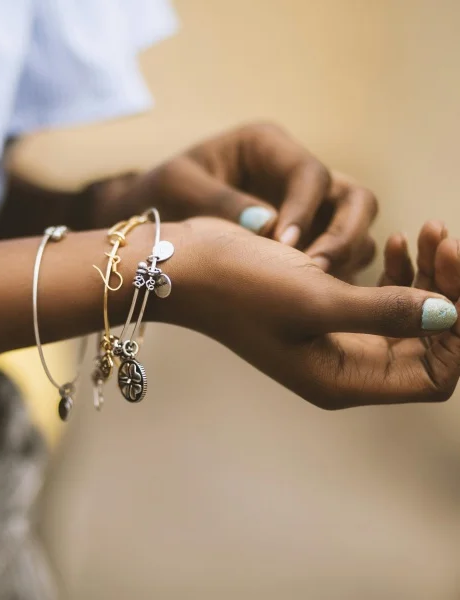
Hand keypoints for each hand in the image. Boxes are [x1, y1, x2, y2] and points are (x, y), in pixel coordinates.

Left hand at [94, 123, 377, 277]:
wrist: (151, 220)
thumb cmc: (159, 194)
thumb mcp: (178, 187)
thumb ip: (221, 202)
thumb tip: (271, 227)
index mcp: (267, 147)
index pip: (311, 174)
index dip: (305, 210)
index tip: (284, 245)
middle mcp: (294, 175)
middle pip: (354, 198)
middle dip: (344, 235)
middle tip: (314, 271)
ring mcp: (306, 209)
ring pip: (355, 231)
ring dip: (343, 259)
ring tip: (311, 290)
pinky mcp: (305, 240)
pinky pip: (337, 258)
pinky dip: (332, 276)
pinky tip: (308, 298)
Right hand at [160, 218, 459, 408]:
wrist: (188, 265)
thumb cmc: (240, 286)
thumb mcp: (315, 300)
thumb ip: (386, 312)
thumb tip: (452, 315)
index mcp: (342, 379)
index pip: (434, 374)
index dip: (458, 332)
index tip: (456, 276)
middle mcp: (343, 364)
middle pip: (427, 342)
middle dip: (449, 291)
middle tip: (448, 240)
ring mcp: (334, 336)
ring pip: (408, 315)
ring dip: (427, 276)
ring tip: (426, 232)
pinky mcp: (325, 306)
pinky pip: (379, 296)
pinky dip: (398, 270)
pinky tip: (396, 241)